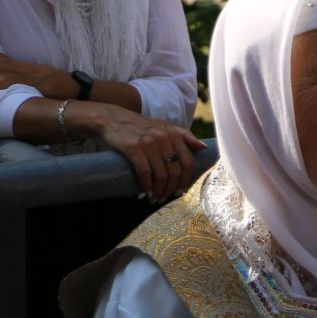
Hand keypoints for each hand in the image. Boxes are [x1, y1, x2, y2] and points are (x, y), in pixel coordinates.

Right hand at [79, 104, 205, 201]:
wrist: (112, 119)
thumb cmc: (140, 126)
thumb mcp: (164, 126)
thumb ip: (184, 135)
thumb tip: (204, 147)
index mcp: (174, 134)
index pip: (187, 162)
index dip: (185, 179)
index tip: (179, 190)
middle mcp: (164, 138)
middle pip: (175, 171)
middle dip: (171, 189)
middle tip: (165, 197)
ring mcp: (149, 143)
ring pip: (161, 174)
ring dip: (160, 191)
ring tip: (156, 199)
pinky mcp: (134, 148)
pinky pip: (145, 172)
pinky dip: (147, 186)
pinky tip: (147, 194)